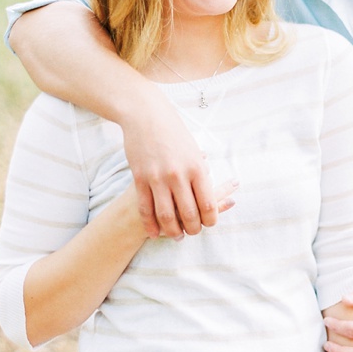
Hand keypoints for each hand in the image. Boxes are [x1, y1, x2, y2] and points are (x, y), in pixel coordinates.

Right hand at [122, 92, 234, 239]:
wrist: (145, 115)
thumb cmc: (173, 132)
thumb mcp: (194, 150)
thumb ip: (202, 174)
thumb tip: (213, 195)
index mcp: (197, 168)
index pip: (209, 205)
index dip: (210, 220)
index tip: (209, 223)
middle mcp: (178, 175)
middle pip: (189, 215)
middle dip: (193, 229)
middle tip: (192, 232)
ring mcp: (157, 178)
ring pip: (166, 216)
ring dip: (172, 231)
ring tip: (176, 236)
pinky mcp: (140, 179)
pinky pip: (145, 209)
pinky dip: (150, 225)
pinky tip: (154, 233)